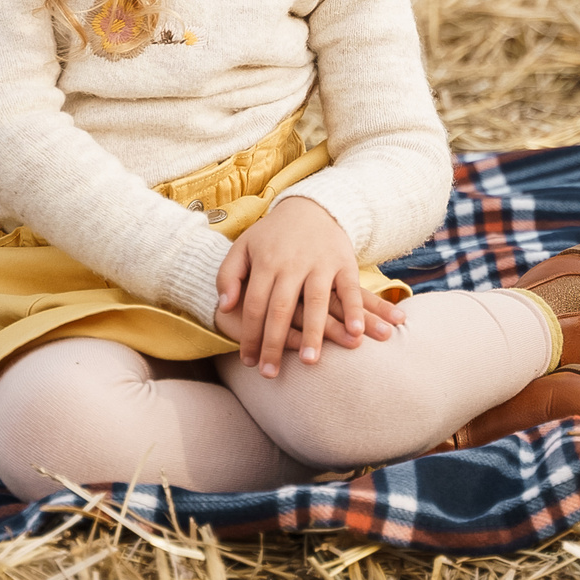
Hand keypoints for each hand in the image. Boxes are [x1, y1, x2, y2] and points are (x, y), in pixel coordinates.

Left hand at [213, 196, 400, 376]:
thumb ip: (228, 275)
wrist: (310, 206)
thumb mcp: (243, 247)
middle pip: (281, 309)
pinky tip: (355, 333)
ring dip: (315, 333)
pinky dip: (355, 311)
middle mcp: (292, 263)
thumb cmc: (273, 235)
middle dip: (275, 343)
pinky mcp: (343, 262)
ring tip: (310, 362)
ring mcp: (320, 263)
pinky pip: (349, 289)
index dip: (250, 335)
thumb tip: (225, 307)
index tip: (248, 362)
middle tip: (270, 373)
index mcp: (265, 261)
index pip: (254, 305)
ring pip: (316, 302)